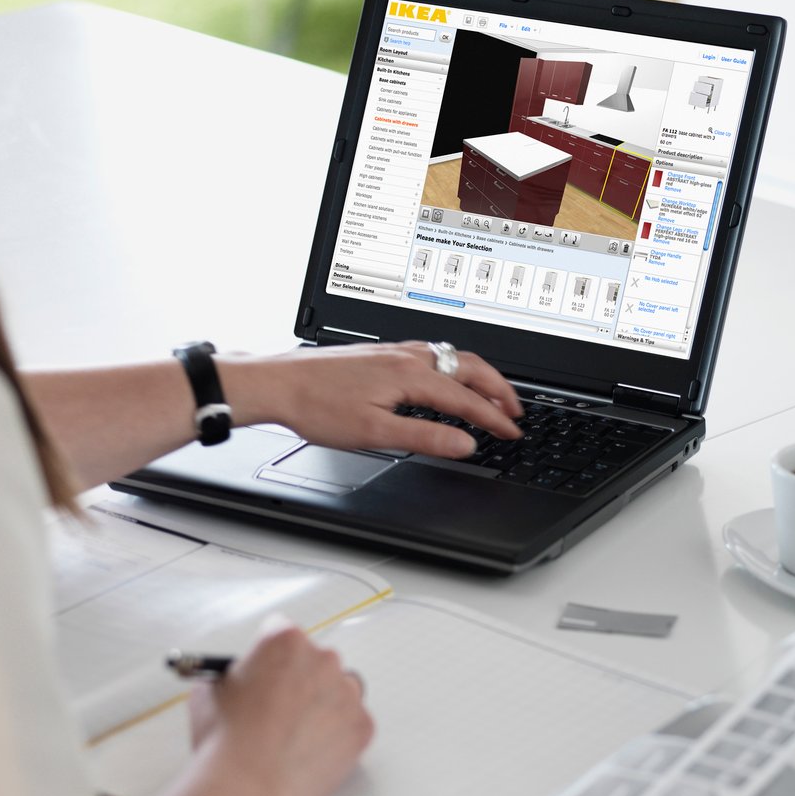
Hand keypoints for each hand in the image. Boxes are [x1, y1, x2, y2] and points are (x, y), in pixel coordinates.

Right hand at [188, 622, 372, 795]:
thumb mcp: (209, 691)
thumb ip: (233, 675)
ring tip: (294, 735)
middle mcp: (322, 659)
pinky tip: (310, 752)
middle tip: (279, 709)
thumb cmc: (225, 741)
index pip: (281, 632)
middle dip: (299, 679)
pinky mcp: (362, 727)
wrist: (245, 790)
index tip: (266, 671)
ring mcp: (347, 693)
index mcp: (284, 641)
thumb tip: (239, 681)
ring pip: (339, 690)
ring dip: (323, 704)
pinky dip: (337, 735)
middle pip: (315, 660)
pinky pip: (353, 723)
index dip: (268, 656)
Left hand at [219, 342, 522, 459]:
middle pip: (469, 367)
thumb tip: (464, 444)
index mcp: (411, 374)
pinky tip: (448, 378)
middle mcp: (407, 356)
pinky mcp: (381, 353)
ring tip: (493, 394)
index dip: (494, 418)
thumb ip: (424, 437)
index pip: (467, 398)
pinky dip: (456, 367)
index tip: (511, 433)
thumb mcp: (374, 433)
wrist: (278, 383)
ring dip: (479, 375)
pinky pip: (433, 354)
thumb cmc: (317, 406)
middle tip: (516, 412)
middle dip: (498, 389)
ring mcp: (394, 351)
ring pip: (452, 356)